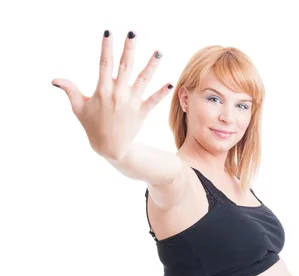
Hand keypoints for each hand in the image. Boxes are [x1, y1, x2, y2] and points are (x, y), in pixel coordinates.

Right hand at [52, 30, 171, 158]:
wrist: (110, 148)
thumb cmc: (92, 126)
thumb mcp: (78, 108)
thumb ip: (70, 91)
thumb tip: (55, 80)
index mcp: (102, 90)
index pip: (104, 64)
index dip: (106, 48)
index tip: (108, 33)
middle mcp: (117, 93)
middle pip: (124, 66)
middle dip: (129, 49)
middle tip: (133, 33)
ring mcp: (131, 102)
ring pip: (143, 80)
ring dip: (151, 65)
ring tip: (159, 52)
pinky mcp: (141, 112)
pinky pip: (153, 100)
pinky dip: (162, 92)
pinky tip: (170, 83)